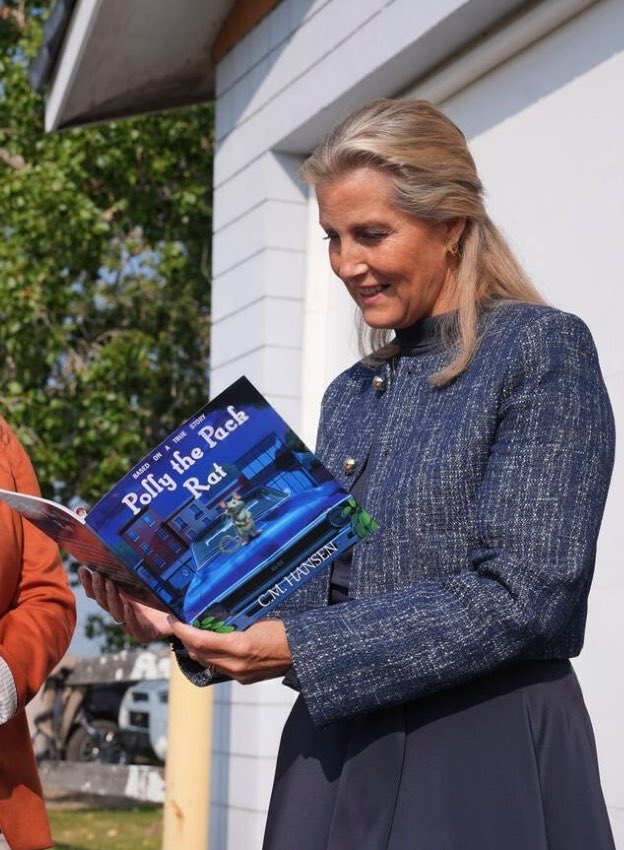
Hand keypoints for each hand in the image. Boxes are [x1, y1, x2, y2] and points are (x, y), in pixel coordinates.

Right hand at [78, 566, 172, 642]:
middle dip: (98, 588)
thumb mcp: (145, 583)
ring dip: (111, 598)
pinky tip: (127, 606)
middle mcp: (121, 612)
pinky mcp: (143, 634)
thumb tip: (123, 549)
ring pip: (115, 612)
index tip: (83, 568)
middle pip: (103, 602)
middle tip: (96, 573)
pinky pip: (134, 626)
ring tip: (110, 584)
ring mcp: (131, 624)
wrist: (177, 620)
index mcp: (118, 601)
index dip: (89, 583)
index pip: (98, 593)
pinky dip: (129, 616)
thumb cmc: (160, 599)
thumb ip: (134, 573)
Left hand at [169, 618, 291, 684]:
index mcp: (239, 646)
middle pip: (198, 654)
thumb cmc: (283, 632)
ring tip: (192, 633)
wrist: (302, 653)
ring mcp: (238, 674)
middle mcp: (235, 664)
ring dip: (196, 649)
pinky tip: (211, 645)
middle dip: (185, 640)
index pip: (200, 640)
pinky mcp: (242, 679)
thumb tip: (213, 617)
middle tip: (179, 625)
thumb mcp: (256, 620)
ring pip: (206, 662)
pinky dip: (210, 656)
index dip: (182, 631)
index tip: (174, 620)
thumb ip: (233, 623)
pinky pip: (219, 667)